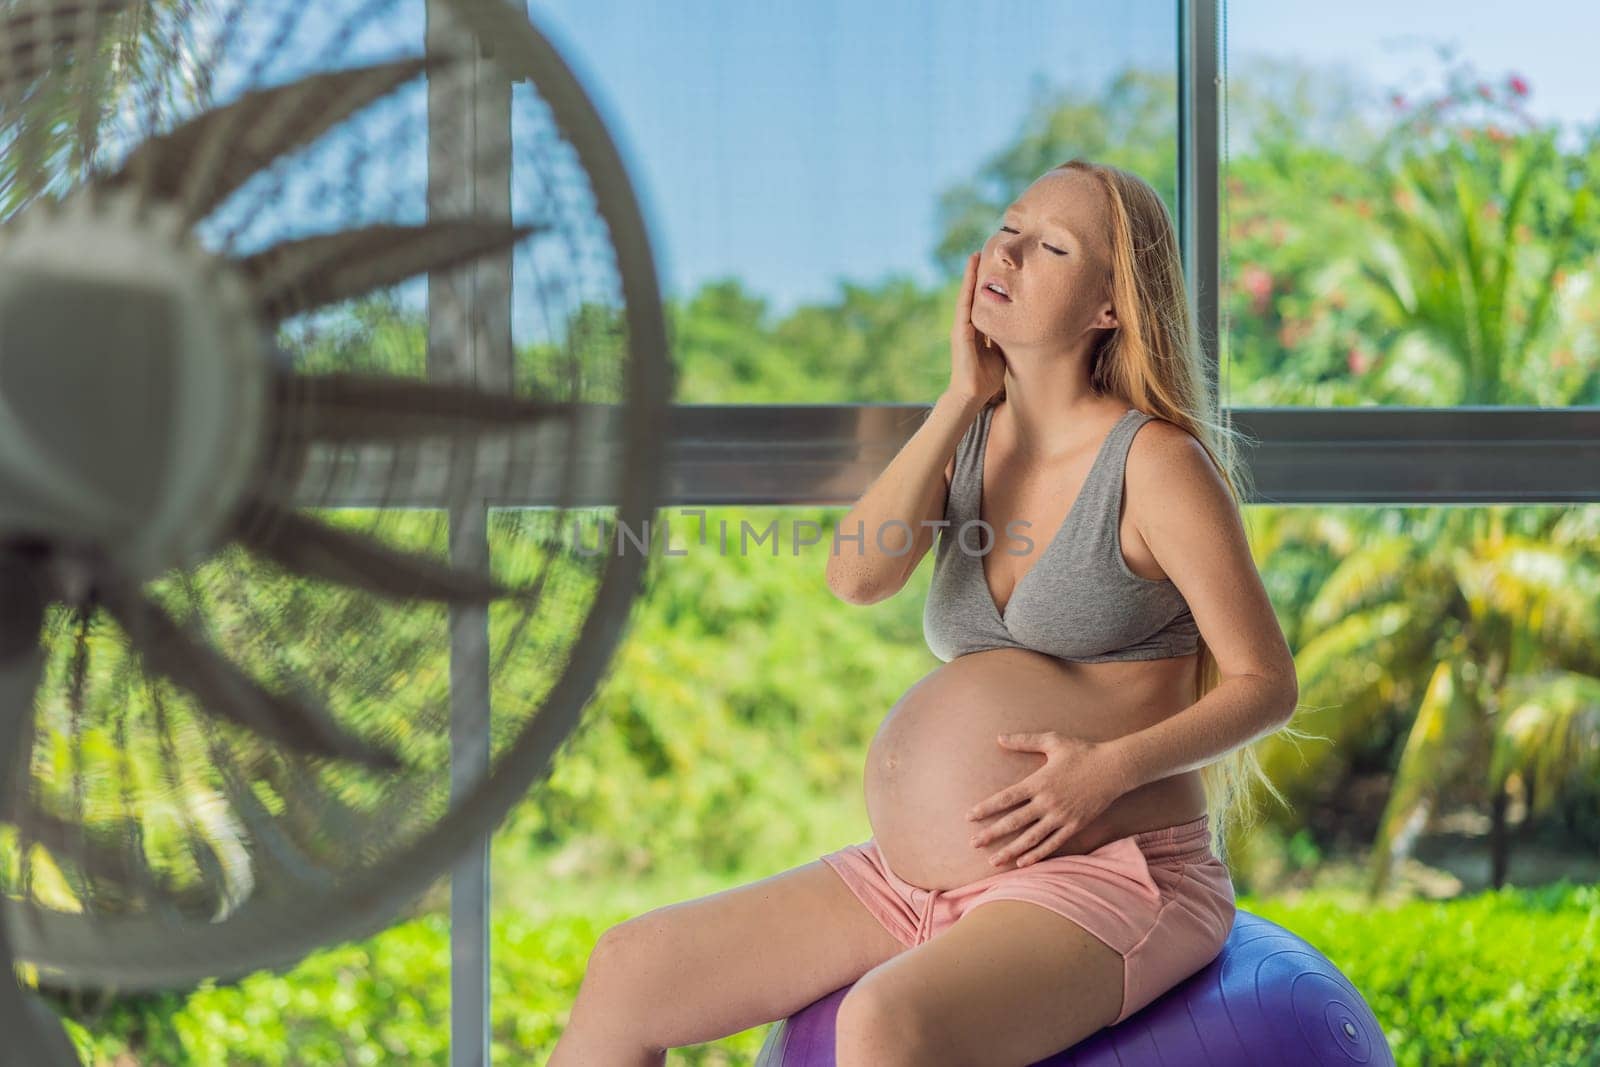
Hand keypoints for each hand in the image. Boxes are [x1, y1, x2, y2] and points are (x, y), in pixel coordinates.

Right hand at [948, 251, 1006, 404]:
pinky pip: (964, 305)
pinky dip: (967, 288)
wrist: (971, 394)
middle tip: (983, 251)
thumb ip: (1005, 338)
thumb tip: (1021, 327)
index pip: (983, 302)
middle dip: (978, 274)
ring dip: (970, 275)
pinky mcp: (960, 331)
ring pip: (967, 295)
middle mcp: (968, 325)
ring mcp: (961, 327)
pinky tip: (971, 274)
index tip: (994, 268)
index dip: (987, 285)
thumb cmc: (987, 378)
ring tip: (975, 255)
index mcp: (977, 330)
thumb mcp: (1001, 351)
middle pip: (974, 294)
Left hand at [966, 732, 1125, 868]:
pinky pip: (1052, 844)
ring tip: (994, 861)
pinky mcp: (1074, 826)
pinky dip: (1037, 854)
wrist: (1114, 768)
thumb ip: (1024, 741)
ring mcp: (1061, 816)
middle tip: (973, 844)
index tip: (969, 816)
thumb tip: (999, 738)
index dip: (986, 808)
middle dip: (991, 833)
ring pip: (1031, 838)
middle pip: (1014, 822)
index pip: (1006, 798)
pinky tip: (1023, 862)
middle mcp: (1047, 802)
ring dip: (1011, 850)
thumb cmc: (1082, 752)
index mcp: (1038, 782)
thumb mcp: (1052, 741)